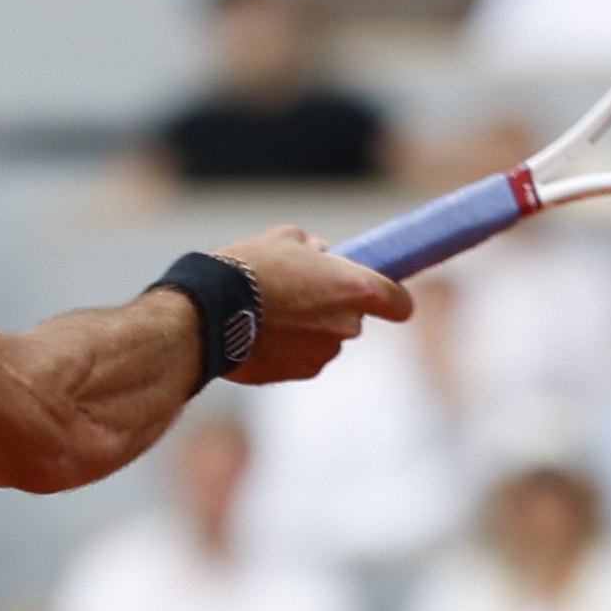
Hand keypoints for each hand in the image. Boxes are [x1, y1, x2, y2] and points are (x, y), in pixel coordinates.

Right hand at [212, 223, 415, 386]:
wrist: (211, 313)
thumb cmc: (250, 268)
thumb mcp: (288, 238)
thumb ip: (320, 251)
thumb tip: (327, 259)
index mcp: (354, 287)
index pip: (400, 303)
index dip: (393, 299)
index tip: (385, 298)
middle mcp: (348, 325)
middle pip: (355, 318)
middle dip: (333, 306)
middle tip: (299, 291)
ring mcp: (326, 353)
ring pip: (328, 338)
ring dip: (310, 327)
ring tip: (271, 311)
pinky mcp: (302, 372)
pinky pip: (305, 356)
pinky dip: (291, 347)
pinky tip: (264, 332)